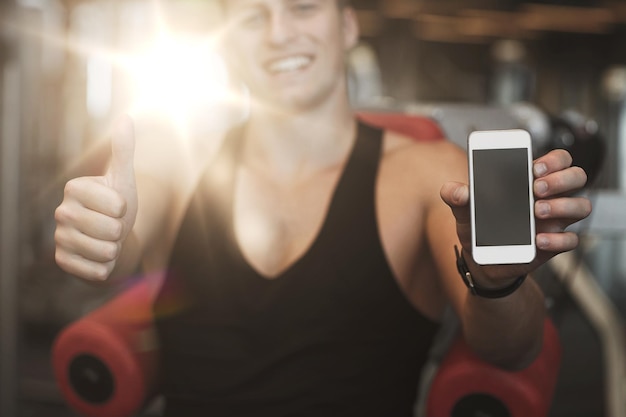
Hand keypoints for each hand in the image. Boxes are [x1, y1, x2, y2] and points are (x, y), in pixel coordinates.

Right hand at [54, 116, 136, 280]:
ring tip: (107, 241)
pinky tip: (97, 257)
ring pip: (105, 252)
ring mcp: (59, 239)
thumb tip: (126, 117)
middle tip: (112, 226)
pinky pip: (97, 271)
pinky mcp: (62, 263)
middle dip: (121, 231)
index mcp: (74, 188)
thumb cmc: (118, 206)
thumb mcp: (124, 178)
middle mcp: (61, 212)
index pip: (118, 205)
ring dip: (114, 250)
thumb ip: (124, 150)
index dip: (125, 208)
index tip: (116, 206)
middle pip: (112, 230)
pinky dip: (106, 268)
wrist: (112, 239)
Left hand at [440, 148, 591, 282]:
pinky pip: (571, 240)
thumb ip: (456, 196)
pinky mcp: (554, 244)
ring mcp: (554, 221)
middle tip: (536, 188)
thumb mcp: (464, 209)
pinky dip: (558, 239)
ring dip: (563, 206)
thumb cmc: (478, 226)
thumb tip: (456, 191)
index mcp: (530, 180)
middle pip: (577, 177)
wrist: (480, 259)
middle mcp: (549, 197)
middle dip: (561, 179)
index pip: (558, 159)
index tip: (533, 168)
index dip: (553, 160)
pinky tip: (537, 239)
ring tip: (536, 211)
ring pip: (582, 206)